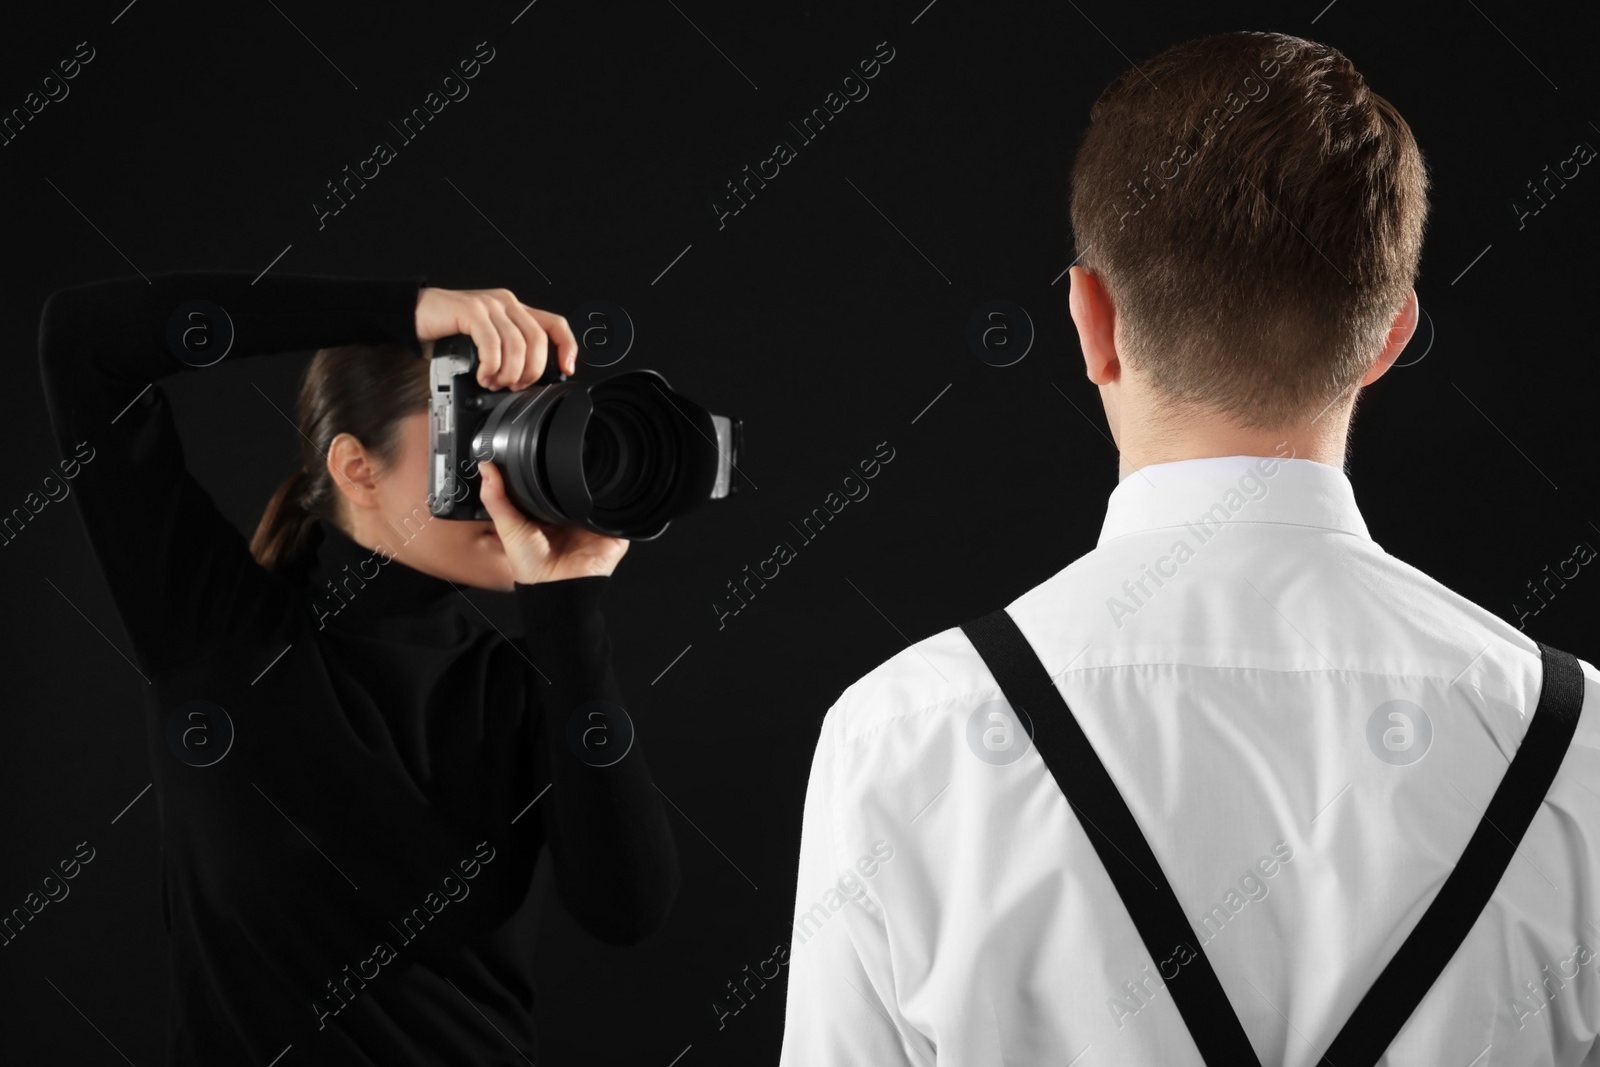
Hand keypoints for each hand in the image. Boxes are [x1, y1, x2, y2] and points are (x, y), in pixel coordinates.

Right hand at [414, 286, 577, 386]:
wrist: (413, 314)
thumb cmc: (448, 330)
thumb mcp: (486, 340)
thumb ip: (507, 351)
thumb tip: (526, 380)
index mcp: (515, 310)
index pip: (555, 324)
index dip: (566, 347)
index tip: (567, 369)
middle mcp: (506, 303)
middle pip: (538, 340)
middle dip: (532, 370)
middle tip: (515, 385)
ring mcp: (489, 305)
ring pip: (517, 344)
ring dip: (509, 372)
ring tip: (495, 383)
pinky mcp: (471, 311)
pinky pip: (492, 343)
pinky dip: (491, 366)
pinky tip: (483, 375)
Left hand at [478, 460, 629, 582]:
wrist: (556, 589)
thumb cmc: (532, 568)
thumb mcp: (508, 528)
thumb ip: (496, 498)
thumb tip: (486, 468)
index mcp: (550, 516)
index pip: (551, 488)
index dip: (546, 475)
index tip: (540, 460)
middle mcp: (572, 519)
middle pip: (577, 490)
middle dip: (572, 481)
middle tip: (562, 477)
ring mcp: (593, 526)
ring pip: (600, 498)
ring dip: (594, 493)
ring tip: (582, 495)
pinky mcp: (611, 534)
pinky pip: (617, 514)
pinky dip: (612, 508)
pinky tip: (599, 507)